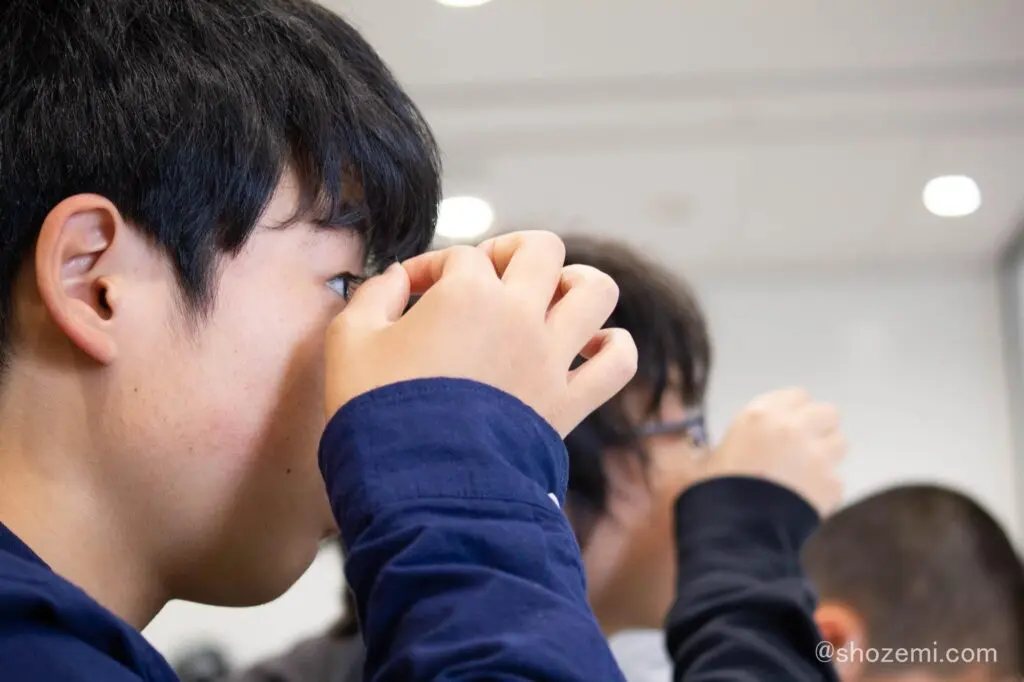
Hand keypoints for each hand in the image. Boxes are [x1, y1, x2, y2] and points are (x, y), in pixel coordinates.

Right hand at [324, 231, 638, 436]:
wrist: (418, 488)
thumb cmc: (378, 413)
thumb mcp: (350, 342)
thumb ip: (374, 294)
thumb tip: (397, 279)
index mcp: (468, 293)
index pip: (459, 256)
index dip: (431, 269)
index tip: (410, 295)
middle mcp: (520, 315)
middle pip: (541, 250)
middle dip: (512, 252)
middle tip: (487, 277)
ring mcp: (552, 358)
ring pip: (596, 290)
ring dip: (576, 285)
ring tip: (551, 298)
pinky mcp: (569, 403)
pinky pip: (618, 362)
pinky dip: (612, 347)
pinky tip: (588, 347)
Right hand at [695, 388, 845, 515]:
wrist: (736, 530)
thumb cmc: (717, 490)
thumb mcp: (718, 452)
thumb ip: (745, 437)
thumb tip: (753, 440)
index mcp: (761, 415)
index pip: (797, 396)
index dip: (794, 411)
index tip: (787, 425)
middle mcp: (793, 428)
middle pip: (827, 413)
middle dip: (818, 428)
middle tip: (802, 448)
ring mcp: (816, 455)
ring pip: (839, 443)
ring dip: (826, 456)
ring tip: (806, 475)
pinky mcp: (832, 484)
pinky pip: (836, 480)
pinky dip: (824, 490)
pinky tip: (804, 500)